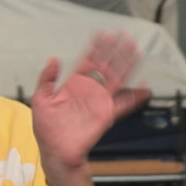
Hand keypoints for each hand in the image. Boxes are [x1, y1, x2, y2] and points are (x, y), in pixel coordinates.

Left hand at [29, 31, 151, 178]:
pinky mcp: (106, 115)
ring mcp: (100, 101)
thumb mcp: (40, 99)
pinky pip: (124, 104)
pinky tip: (145, 88)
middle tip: (125, 37)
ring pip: (117, 79)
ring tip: (136, 52)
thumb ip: (47, 78)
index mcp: (74, 84)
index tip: (104, 34)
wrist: (56, 151)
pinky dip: (135, 97)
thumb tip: (54, 59)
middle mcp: (90, 90)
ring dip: (127, 66)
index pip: (88, 60)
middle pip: (107, 65)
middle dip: (116, 51)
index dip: (96, 47)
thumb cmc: (46, 128)